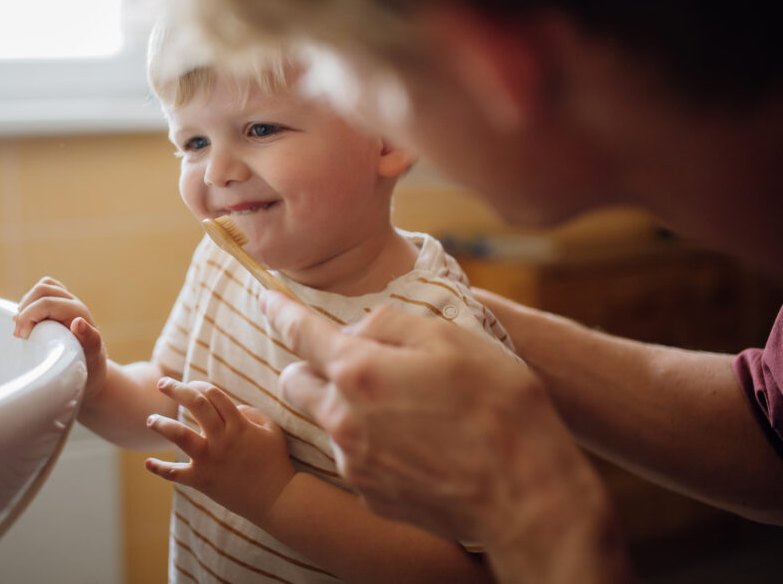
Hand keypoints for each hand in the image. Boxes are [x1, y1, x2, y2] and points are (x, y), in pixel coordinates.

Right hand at [14, 276, 107, 399]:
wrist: (90, 371)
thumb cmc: (88, 368)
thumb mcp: (90, 360)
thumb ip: (88, 340)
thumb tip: (79, 323)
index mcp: (79, 313)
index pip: (46, 302)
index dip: (28, 316)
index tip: (23, 337)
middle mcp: (73, 304)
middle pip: (41, 290)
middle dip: (25, 310)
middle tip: (20, 335)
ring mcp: (66, 302)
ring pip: (41, 289)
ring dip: (26, 305)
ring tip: (23, 328)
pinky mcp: (58, 306)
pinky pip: (41, 293)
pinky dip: (30, 303)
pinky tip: (27, 321)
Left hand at [144, 378, 296, 523]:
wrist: (276, 498)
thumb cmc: (275, 461)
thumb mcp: (271, 429)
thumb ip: (251, 413)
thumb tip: (231, 406)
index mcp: (238, 424)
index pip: (214, 394)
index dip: (200, 385)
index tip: (192, 384)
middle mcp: (222, 439)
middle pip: (195, 404)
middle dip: (176, 389)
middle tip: (162, 384)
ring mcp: (210, 460)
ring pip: (179, 435)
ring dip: (162, 424)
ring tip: (150, 419)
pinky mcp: (202, 480)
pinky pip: (175, 474)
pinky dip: (160, 468)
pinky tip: (147, 463)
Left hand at [263, 291, 599, 547]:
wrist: (526, 495)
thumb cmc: (497, 407)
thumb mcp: (451, 339)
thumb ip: (390, 324)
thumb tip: (355, 332)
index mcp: (359, 372)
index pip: (300, 333)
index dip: (280, 310)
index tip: (267, 298)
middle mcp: (343, 420)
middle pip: (296, 382)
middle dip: (312, 365)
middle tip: (353, 361)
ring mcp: (353, 463)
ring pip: (327, 421)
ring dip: (347, 407)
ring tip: (406, 409)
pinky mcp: (369, 495)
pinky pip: (354, 456)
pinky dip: (370, 443)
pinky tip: (415, 443)